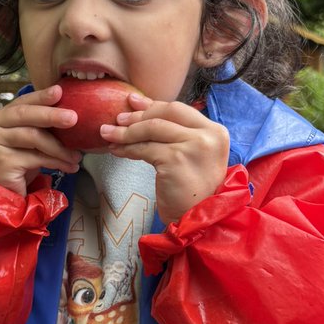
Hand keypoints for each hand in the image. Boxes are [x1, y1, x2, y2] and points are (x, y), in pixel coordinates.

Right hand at [0, 85, 80, 194]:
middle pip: (24, 115)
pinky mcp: (1, 162)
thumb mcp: (27, 141)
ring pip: (33, 137)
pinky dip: (56, 161)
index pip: (21, 103)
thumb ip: (39, 126)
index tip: (59, 90)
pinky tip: (70, 166)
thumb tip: (71, 114)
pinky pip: (35, 157)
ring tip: (77, 155)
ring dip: (60, 147)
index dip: (40, 96)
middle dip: (51, 115)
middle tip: (73, 117)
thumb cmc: (17, 165)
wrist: (3, 195)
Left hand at [101, 95, 229, 224]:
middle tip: (117, 120)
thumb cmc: (193, 190)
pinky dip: (127, 148)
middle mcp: (208, 136)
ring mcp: (192, 146)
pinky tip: (116, 151)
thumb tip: (140, 107)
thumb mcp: (193, 155)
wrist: (198, 221)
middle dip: (138, 116)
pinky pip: (144, 149)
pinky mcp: (175, 160)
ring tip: (108, 133)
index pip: (180, 109)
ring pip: (151, 129)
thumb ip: (177, 133)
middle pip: (166, 113)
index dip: (153, 105)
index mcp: (215, 131)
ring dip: (126, 132)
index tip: (132, 102)